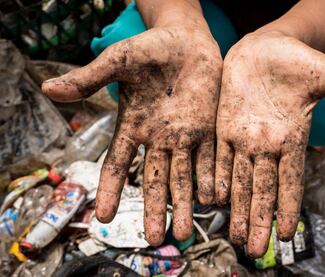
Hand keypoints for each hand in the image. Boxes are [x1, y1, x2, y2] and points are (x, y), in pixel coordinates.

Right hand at [43, 27, 221, 244]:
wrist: (186, 40)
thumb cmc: (150, 49)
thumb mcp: (118, 62)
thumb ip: (90, 78)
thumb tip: (48, 88)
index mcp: (133, 126)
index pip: (117, 163)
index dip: (110, 188)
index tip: (102, 215)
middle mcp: (158, 138)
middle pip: (154, 180)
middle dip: (154, 208)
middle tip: (157, 238)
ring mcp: (183, 136)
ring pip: (183, 176)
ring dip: (184, 203)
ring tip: (185, 231)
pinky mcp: (206, 129)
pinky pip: (208, 158)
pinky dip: (211, 178)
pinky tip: (213, 200)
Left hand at [215, 33, 324, 256]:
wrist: (264, 47)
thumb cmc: (298, 61)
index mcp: (292, 139)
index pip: (291, 181)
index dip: (288, 207)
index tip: (286, 234)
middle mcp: (267, 145)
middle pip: (263, 189)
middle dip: (258, 219)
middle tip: (252, 250)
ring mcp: (244, 137)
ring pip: (238, 179)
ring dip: (237, 208)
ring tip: (233, 235)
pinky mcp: (224, 126)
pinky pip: (219, 156)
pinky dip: (215, 177)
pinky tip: (212, 199)